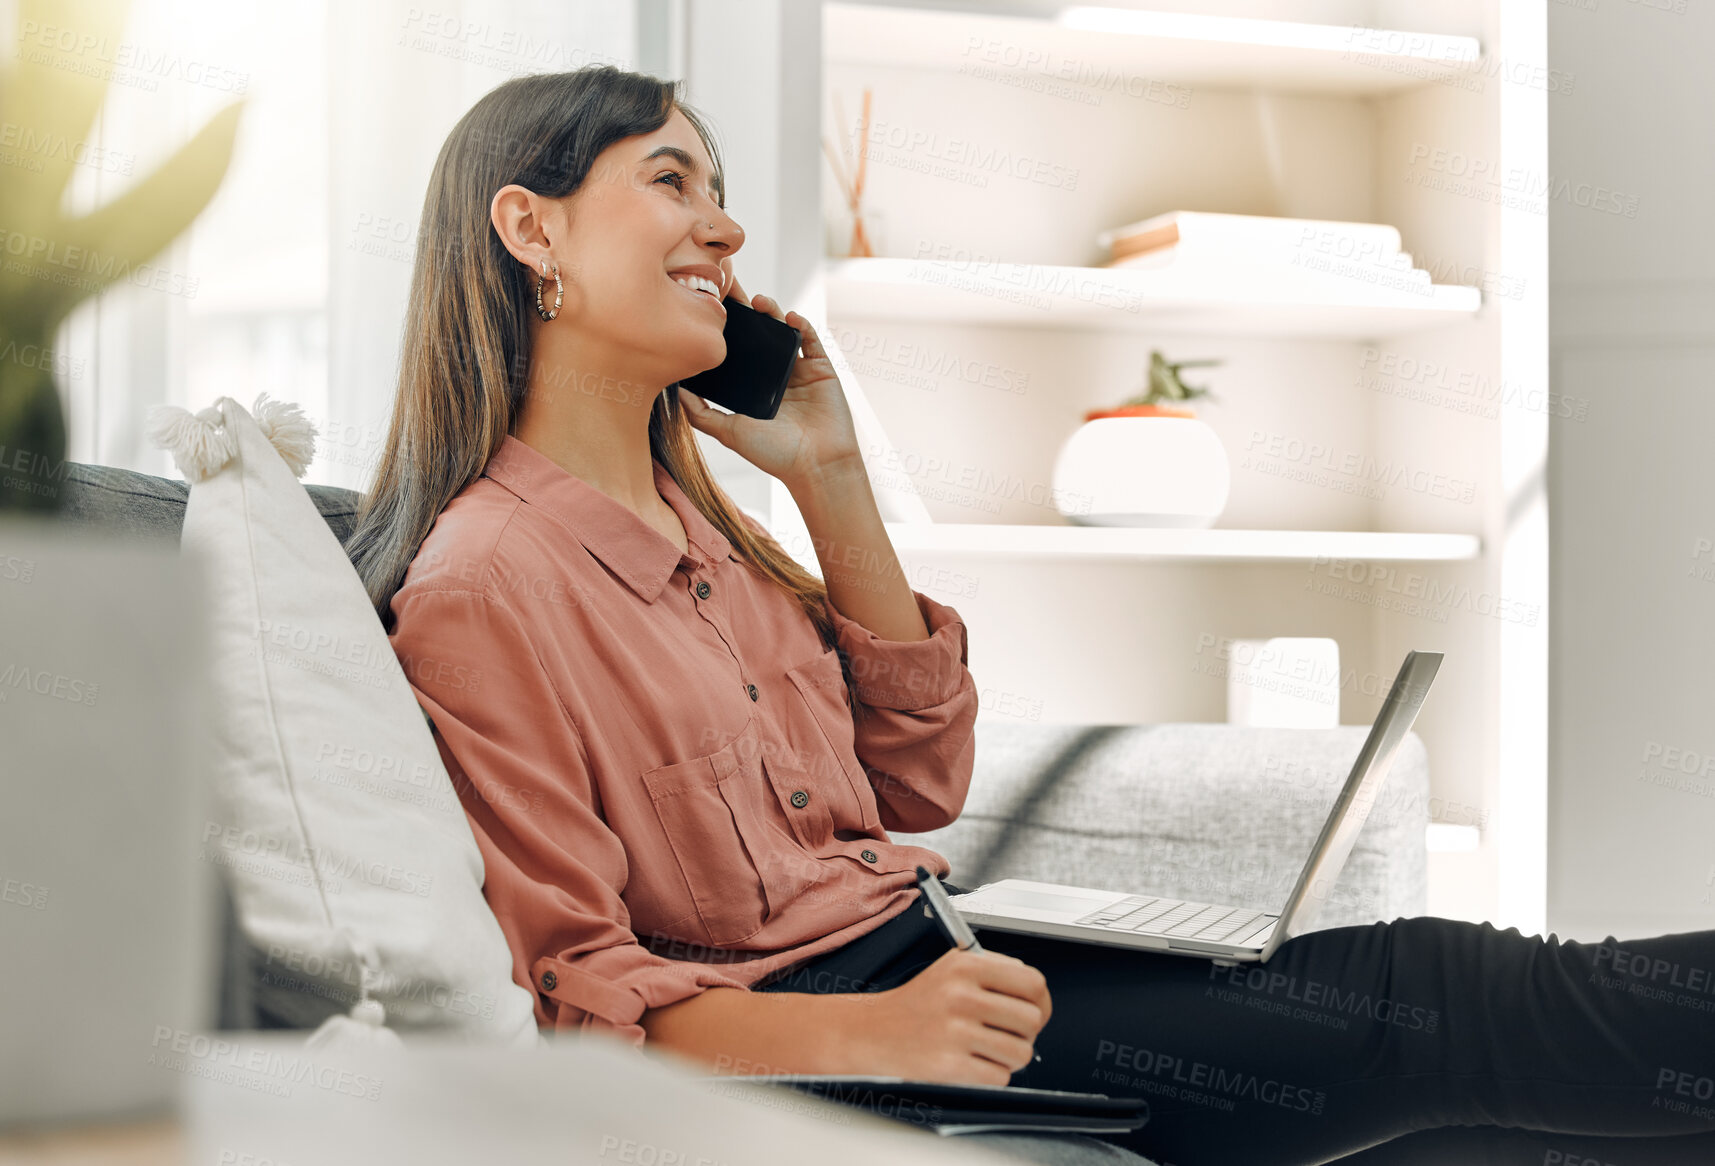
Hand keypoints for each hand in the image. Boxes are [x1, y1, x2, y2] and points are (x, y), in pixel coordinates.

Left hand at [675, 275, 861, 492]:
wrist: (817, 467)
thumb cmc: (774, 455)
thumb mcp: (728, 432)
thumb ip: (700, 413)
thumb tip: (673, 389)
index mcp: (752, 387)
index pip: (734, 349)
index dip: (722, 328)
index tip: (707, 305)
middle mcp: (773, 375)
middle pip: (757, 333)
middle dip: (744, 309)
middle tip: (730, 286)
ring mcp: (798, 370)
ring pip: (782, 330)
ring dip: (772, 312)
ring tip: (760, 302)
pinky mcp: (821, 368)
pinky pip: (812, 339)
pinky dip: (801, 324)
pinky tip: (789, 317)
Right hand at [854, 947, 1051, 1085]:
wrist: (873, 1032)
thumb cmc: (917, 1004)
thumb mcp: (950, 968)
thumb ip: (995, 972)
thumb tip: (1037, 994)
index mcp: (966, 966)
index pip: (1033, 982)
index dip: (1040, 1002)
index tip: (1034, 1011)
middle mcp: (960, 995)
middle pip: (1032, 1020)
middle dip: (1025, 1033)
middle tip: (1006, 1034)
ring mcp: (955, 1032)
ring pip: (1021, 1052)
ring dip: (1010, 1057)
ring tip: (988, 1050)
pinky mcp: (950, 1066)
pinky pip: (1000, 1077)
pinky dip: (992, 1075)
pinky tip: (972, 1063)